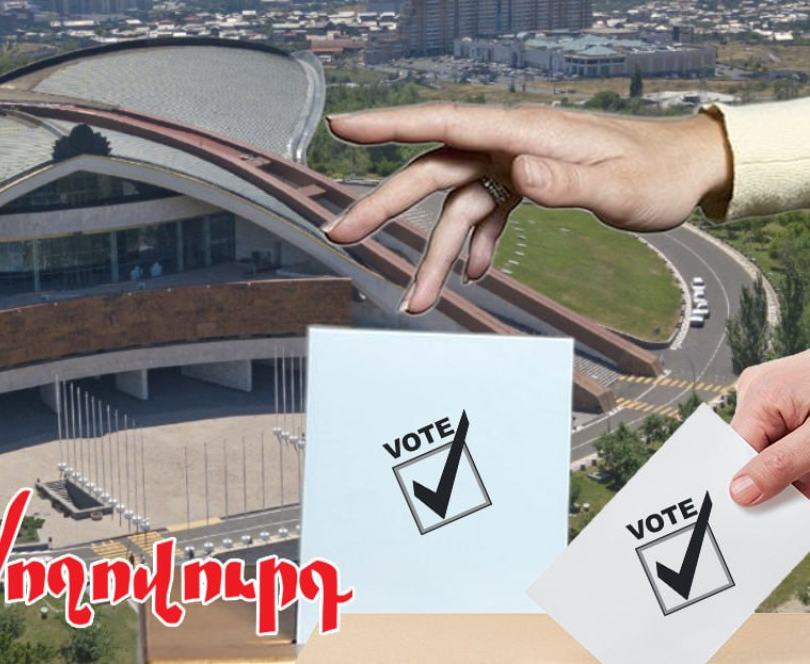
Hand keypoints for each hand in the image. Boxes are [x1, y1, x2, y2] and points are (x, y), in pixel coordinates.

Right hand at [322, 103, 731, 313]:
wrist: (686, 169)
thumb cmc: (658, 173)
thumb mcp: (619, 186)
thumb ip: (567, 182)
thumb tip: (516, 175)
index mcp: (524, 132)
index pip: (445, 124)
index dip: (388, 125)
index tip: (342, 126)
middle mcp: (510, 144)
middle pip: (432, 170)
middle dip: (384, 206)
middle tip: (340, 235)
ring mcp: (513, 163)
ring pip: (453, 206)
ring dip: (432, 254)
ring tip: (415, 302)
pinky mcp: (523, 182)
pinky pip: (482, 214)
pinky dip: (473, 246)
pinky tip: (473, 275)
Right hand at [728, 350, 809, 505]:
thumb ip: (783, 464)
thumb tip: (740, 491)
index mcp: (760, 394)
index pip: (739, 450)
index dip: (758, 480)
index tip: (781, 503)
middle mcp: (756, 389)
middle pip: (756, 449)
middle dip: (787, 473)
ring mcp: (768, 392)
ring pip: (772, 446)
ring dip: (799, 465)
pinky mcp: (782, 397)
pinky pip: (782, 434)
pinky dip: (802, 452)